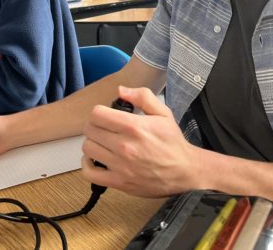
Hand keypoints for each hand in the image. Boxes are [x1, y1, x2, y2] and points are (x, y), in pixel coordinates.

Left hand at [81, 85, 199, 197]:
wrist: (184, 171)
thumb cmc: (172, 142)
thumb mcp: (163, 113)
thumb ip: (142, 96)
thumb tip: (120, 90)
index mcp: (134, 127)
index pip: (97, 114)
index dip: (99, 112)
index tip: (106, 115)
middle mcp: (124, 146)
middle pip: (90, 130)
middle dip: (95, 125)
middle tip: (105, 128)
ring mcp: (120, 166)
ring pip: (88, 148)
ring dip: (93, 143)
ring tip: (103, 143)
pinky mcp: (119, 182)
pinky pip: (89, 173)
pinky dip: (87, 165)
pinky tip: (96, 159)